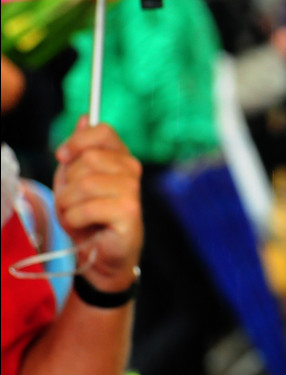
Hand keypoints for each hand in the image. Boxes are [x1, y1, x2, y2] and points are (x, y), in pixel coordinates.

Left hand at [53, 117, 142, 291]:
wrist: (102, 256)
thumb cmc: (89, 219)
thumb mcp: (75, 182)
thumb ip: (79, 152)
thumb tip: (83, 118)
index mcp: (120, 158)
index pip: (103, 132)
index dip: (77, 141)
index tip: (63, 157)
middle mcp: (131, 170)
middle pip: (86, 159)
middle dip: (67, 184)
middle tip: (73, 202)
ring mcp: (132, 190)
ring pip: (82, 184)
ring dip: (67, 205)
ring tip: (77, 216)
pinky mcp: (129, 212)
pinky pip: (85, 208)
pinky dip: (74, 220)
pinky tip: (86, 227)